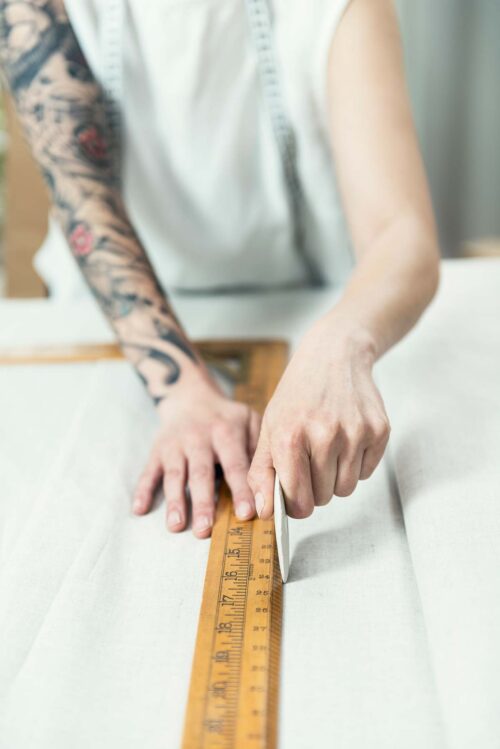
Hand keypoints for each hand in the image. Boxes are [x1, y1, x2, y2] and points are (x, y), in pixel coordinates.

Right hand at [133, 375, 260, 537]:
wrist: (190, 396)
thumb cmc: (226, 417)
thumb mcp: (249, 420)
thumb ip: (257, 448)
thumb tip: (268, 483)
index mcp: (225, 432)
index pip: (235, 465)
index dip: (240, 490)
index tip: (246, 513)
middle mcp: (198, 438)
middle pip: (201, 474)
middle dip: (203, 502)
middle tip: (205, 530)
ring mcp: (175, 445)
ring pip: (175, 475)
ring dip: (175, 501)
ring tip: (176, 526)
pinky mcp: (157, 450)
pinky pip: (148, 471)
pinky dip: (143, 490)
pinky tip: (140, 509)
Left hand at [247, 314, 389, 518]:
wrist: (334, 355)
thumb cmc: (299, 393)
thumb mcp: (269, 426)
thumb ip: (262, 470)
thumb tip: (264, 512)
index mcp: (290, 437)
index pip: (297, 500)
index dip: (294, 505)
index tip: (295, 497)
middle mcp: (324, 435)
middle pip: (322, 498)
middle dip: (314, 488)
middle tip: (310, 461)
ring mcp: (355, 433)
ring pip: (346, 489)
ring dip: (335, 478)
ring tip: (327, 449)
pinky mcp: (379, 431)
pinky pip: (366, 473)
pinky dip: (356, 464)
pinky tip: (346, 438)